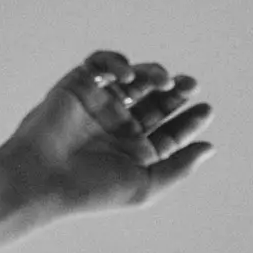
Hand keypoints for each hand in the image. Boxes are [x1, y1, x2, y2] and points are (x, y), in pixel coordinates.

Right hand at [0, 49, 215, 215]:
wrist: (42, 177)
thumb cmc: (92, 188)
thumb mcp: (146, 184)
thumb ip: (180, 167)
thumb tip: (210, 148)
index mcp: (136, 152)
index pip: (171, 131)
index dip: (191, 121)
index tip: (206, 110)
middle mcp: (120, 127)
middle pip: (156, 102)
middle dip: (176, 92)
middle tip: (190, 85)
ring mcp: (100, 105)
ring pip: (135, 80)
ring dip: (153, 74)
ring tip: (163, 81)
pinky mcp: (78, 86)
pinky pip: (102, 65)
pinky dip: (117, 63)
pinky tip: (127, 76)